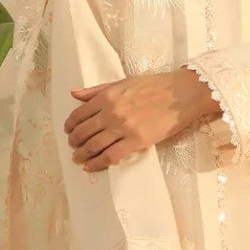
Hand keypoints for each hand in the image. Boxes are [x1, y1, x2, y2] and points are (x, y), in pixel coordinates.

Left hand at [65, 69, 219, 170]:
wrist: (181, 94)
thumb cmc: (154, 86)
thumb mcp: (122, 82)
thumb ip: (97, 90)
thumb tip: (74, 94)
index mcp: (107, 96)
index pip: (80, 114)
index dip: (70, 125)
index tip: (69, 131)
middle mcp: (111, 112)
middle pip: (83, 132)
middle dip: (74, 142)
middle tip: (73, 147)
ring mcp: (123, 128)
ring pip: (94, 146)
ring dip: (82, 155)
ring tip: (78, 159)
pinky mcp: (136, 141)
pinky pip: (111, 156)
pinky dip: (97, 164)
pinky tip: (91, 167)